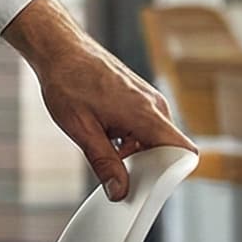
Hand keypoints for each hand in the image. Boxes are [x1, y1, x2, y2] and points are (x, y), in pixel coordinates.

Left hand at [3, 0, 196, 199]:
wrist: (59, 49)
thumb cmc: (68, 83)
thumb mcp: (82, 130)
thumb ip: (104, 163)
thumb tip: (119, 192)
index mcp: (146, 114)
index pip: (183, 151)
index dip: (172, 174)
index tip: (149, 186)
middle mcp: (155, 105)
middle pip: (168, 149)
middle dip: (146, 166)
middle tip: (117, 172)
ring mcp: (148, 99)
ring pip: (154, 138)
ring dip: (134, 151)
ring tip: (102, 144)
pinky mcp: (139, 97)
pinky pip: (145, 126)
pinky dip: (129, 138)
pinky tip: (104, 134)